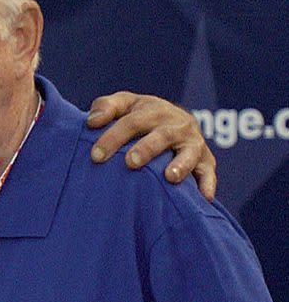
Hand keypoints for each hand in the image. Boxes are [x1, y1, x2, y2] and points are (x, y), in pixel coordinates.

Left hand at [87, 92, 216, 200]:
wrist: (176, 120)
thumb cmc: (141, 115)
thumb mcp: (125, 104)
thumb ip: (106, 108)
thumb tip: (91, 122)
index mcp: (152, 109)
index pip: (131, 121)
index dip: (113, 137)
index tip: (96, 155)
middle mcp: (175, 124)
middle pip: (160, 135)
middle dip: (146, 149)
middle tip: (130, 163)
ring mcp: (192, 143)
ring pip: (188, 153)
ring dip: (180, 165)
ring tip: (169, 177)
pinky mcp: (206, 161)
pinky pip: (208, 173)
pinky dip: (207, 184)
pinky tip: (202, 197)